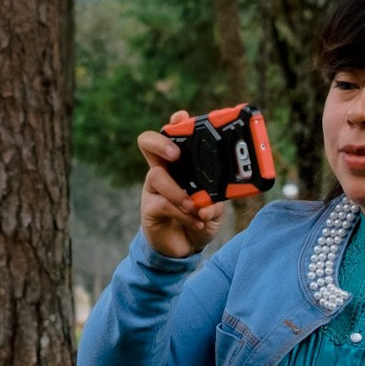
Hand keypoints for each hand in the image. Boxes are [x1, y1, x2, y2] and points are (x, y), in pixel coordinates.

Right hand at [138, 114, 225, 258]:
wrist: (186, 249)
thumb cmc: (200, 219)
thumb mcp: (216, 208)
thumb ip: (216, 200)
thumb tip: (207, 204)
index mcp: (181, 164)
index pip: (173, 136)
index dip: (175, 123)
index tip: (182, 116)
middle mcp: (164, 170)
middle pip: (148, 143)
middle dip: (160, 142)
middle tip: (176, 153)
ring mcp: (154, 189)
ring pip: (155, 175)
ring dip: (178, 191)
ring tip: (195, 206)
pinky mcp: (150, 208)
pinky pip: (162, 203)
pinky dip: (182, 213)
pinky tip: (196, 221)